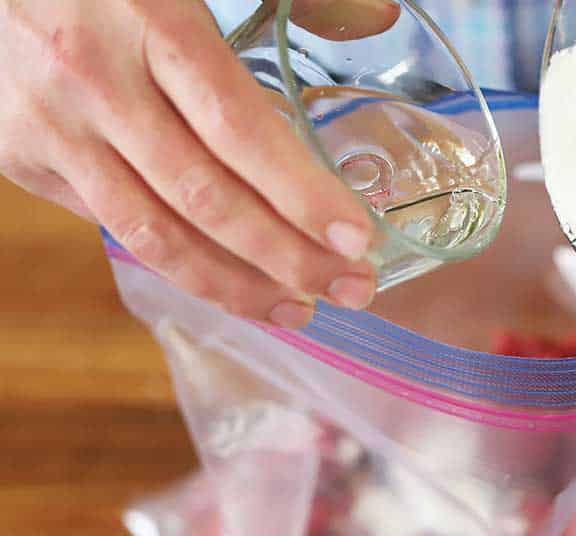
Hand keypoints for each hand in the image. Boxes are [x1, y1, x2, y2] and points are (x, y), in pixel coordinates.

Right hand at [0, 0, 400, 321]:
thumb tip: (382, 15)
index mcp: (147, 14)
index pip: (237, 128)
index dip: (300, 194)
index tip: (356, 237)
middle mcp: (93, 77)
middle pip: (205, 199)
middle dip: (288, 257)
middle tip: (351, 287)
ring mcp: (51, 125)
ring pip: (156, 237)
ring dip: (236, 287)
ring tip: (297, 309)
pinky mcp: (22, 157)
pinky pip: (113, 228)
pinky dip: (179, 262)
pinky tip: (230, 278)